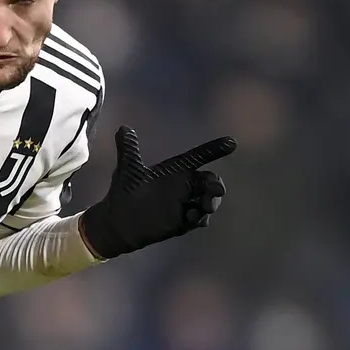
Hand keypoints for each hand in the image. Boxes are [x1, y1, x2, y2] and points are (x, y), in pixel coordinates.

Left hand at [79, 126, 235, 259]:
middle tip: (216, 190)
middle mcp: (184, 186)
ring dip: (212, 202)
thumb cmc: (124, 191)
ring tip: (204, 207)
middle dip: (216, 185)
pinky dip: (200, 217)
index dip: (213, 149)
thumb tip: (123, 128)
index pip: (197, 157)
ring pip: (210, 200)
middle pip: (210, 181)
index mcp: (175, 170)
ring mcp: (186, 203)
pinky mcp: (183, 221)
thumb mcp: (128, 169)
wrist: (118, 221)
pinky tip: (192, 218)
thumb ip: (129, 149)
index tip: (231, 142)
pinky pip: (200, 219)